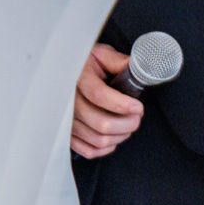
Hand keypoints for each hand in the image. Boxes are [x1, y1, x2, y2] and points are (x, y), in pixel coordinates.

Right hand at [70, 43, 144, 158]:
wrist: (64, 71)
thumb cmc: (85, 63)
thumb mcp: (100, 54)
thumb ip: (118, 62)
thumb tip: (139, 69)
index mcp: (78, 78)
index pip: (98, 95)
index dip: (121, 105)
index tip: (137, 106)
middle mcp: (69, 102)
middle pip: (101, 123)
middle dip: (127, 123)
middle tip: (137, 116)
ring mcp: (67, 121)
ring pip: (98, 139)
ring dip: (120, 136)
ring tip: (129, 125)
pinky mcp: (69, 134)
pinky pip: (88, 150)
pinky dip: (106, 148)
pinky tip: (114, 137)